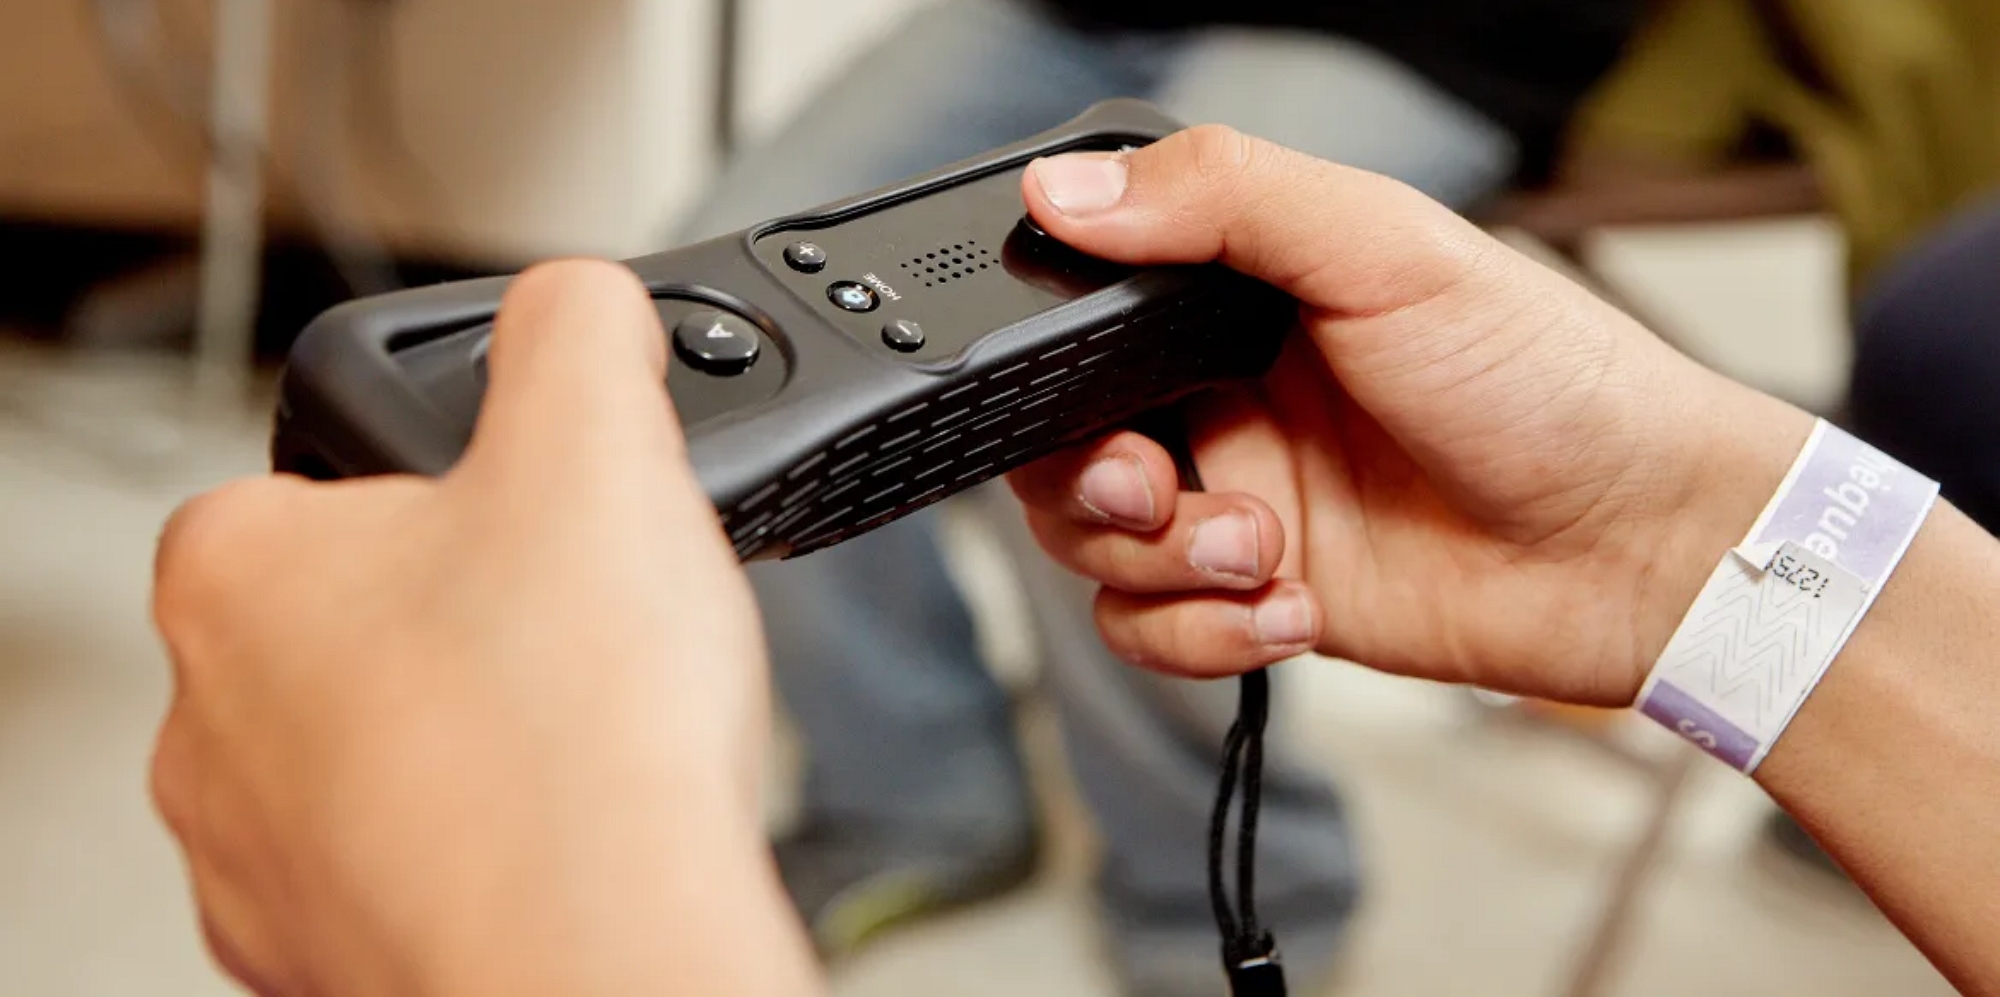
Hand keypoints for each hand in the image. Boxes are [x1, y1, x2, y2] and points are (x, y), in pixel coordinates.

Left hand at [150, 262, 818, 995]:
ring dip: (483, 744)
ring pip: (388, 759)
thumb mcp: (600, 447)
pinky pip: (413, 870)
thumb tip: (577, 302)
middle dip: (478, 626)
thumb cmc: (572, 738)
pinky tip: (571, 839)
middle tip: (583, 643)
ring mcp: (260, 864)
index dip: (468, 492)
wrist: (599, 960)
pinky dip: (488, 852)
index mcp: (236, 576)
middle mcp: (208, 729)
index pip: (334, 482)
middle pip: (367, 627)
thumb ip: (574, 328)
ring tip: (589, 748)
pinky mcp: (325, 962)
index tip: (548, 531)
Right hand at [1008, 128, 1813, 704]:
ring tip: (1264, 554)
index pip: (1083, 323)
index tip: (1075, 388)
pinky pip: (1152, 633)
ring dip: (1160, 565)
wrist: (1642, 546)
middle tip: (1158, 489)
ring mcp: (1242, 505)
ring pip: (1092, 552)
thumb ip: (1222, 199)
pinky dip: (1200, 636)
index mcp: (1239, 300)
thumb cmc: (1547, 378)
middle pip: (1061, 452)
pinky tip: (1292, 609)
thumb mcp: (1385, 248)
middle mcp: (1226, 401)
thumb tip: (1065, 186)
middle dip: (1091, 485)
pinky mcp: (1263, 602)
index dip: (1052, 367)